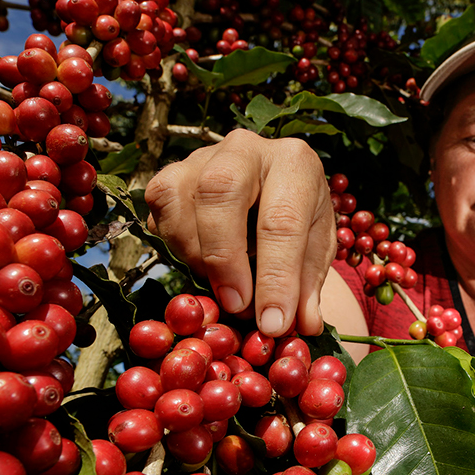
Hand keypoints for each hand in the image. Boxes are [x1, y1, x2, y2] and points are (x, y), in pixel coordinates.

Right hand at [145, 129, 335, 336]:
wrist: (272, 192)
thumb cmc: (298, 221)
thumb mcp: (314, 250)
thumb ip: (308, 287)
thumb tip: (302, 325)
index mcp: (295, 162)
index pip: (283, 221)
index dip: (276, 278)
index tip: (272, 322)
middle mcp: (247, 148)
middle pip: (221, 191)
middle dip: (224, 257)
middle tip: (235, 304)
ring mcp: (203, 156)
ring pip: (181, 201)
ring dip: (196, 256)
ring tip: (222, 285)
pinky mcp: (172, 172)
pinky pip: (159, 207)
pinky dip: (174, 243)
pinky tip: (198, 260)